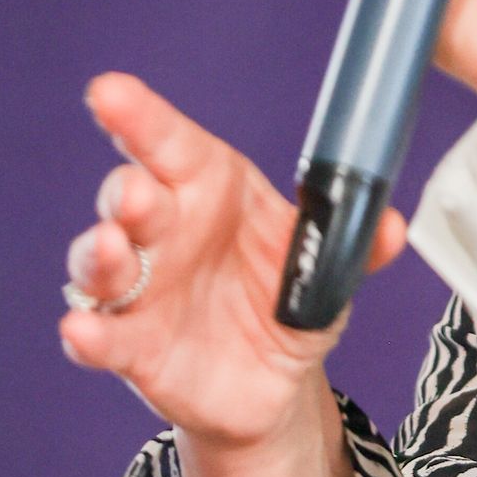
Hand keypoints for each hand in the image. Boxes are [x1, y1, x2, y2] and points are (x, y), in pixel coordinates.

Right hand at [59, 71, 404, 445]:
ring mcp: (141, 290)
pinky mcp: (131, 348)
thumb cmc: (288, 300)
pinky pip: (101, 336)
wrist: (275, 383)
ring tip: (113, 248)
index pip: (172, 145)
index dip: (140, 117)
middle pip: (130, 198)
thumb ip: (358, 245)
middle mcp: (167, 233)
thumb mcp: (330, 271)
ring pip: (101, 262)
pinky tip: (82, 330)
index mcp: (213, 191)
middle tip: (139, 194)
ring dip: (99, 253)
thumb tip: (393, 225)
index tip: (109, 92)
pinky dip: (89, 332)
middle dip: (127, 193)